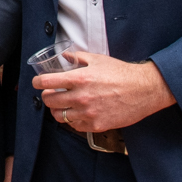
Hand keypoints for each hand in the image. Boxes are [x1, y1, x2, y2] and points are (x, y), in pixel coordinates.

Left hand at [33, 52, 174, 132]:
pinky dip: (73, 120)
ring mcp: (88, 113)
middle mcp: (81, 97)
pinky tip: (77, 113)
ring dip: (58, 109)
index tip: (37, 83)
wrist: (144, 90)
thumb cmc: (122, 73)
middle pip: (49, 101)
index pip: (46, 83)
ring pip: (59, 116)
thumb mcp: (98, 60)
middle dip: (47, 96)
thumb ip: (78, 57)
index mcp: (79, 78)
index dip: (37, 82)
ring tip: (63, 104)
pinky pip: (75, 126)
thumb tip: (64, 56)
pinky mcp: (96, 125)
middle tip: (51, 93)